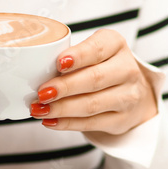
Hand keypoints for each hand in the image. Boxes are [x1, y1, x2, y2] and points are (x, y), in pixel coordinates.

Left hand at [30, 29, 156, 136]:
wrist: (132, 92)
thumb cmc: (101, 67)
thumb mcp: (92, 53)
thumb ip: (70, 58)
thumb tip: (35, 73)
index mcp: (116, 45)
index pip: (98, 49)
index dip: (78, 56)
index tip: (58, 63)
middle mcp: (127, 69)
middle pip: (94, 79)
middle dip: (65, 87)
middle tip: (42, 93)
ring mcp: (128, 96)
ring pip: (92, 104)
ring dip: (62, 108)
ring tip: (40, 109)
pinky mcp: (122, 120)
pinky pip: (92, 123)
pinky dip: (68, 123)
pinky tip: (51, 121)